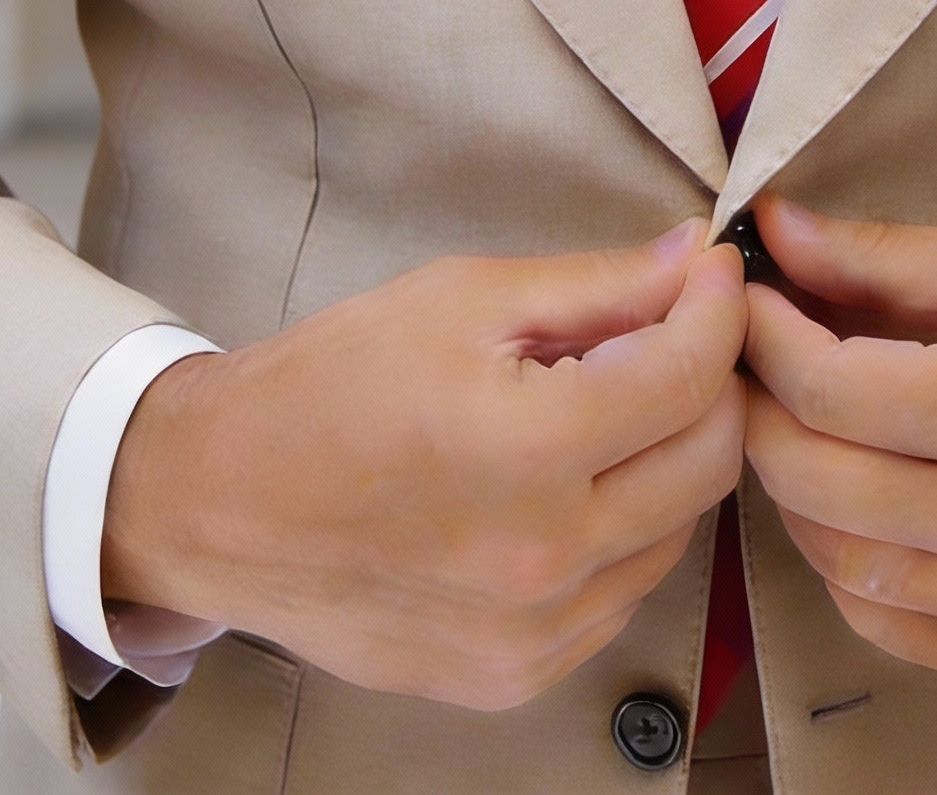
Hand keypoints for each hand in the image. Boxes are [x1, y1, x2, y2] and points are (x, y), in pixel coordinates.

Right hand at [103, 222, 746, 708]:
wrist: (220, 503)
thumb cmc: (333, 382)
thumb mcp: (463, 299)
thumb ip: (597, 285)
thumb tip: (697, 259)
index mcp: (529, 450)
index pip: (690, 375)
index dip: (717, 308)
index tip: (711, 272)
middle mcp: (546, 559)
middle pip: (710, 460)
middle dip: (710, 380)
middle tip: (672, 332)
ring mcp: (534, 635)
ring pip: (679, 530)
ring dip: (670, 457)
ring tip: (611, 406)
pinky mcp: (516, 677)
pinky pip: (623, 593)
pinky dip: (625, 530)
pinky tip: (572, 484)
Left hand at [741, 200, 936, 688]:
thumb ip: (891, 258)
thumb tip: (781, 231)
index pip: (819, 386)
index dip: (762, 334)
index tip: (747, 297)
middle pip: (804, 476)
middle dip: (757, 404)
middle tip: (754, 358)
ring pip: (831, 559)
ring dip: (793, 487)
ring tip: (802, 424)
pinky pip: (887, 626)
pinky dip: (848, 568)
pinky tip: (857, 508)